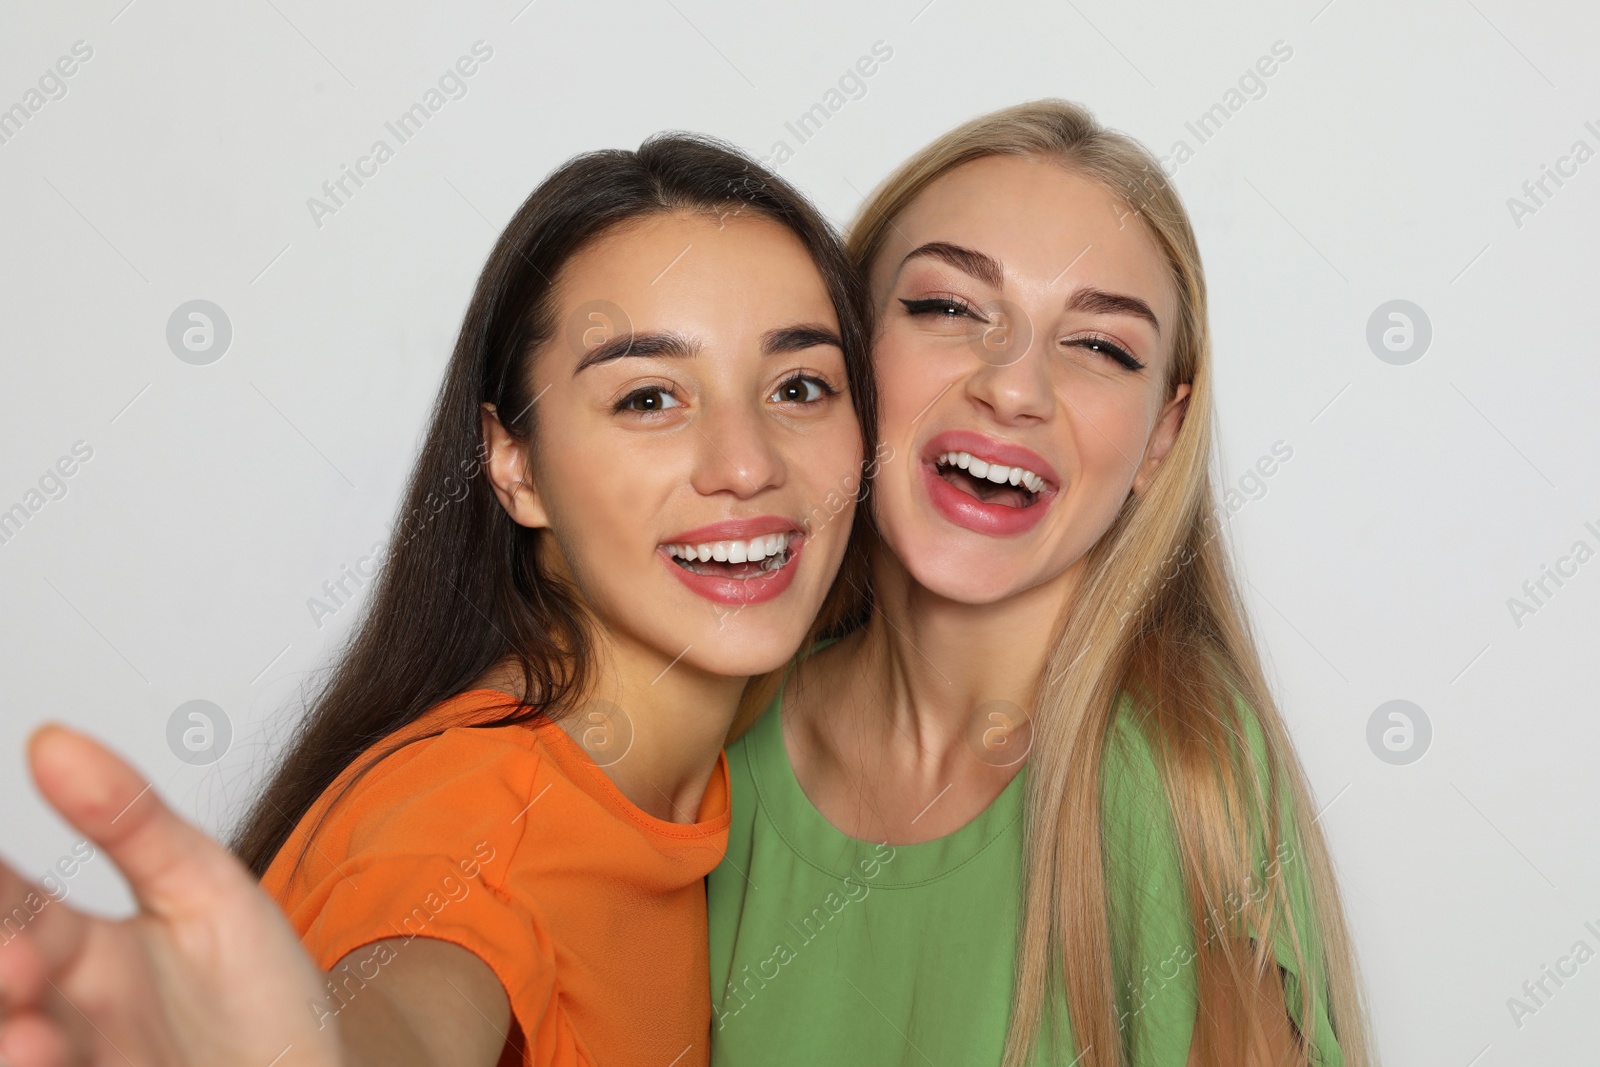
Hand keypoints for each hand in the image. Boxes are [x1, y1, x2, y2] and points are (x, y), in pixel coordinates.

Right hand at [0, 724, 343, 1066]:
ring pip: (12, 1044)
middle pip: (1, 978)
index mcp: (76, 949)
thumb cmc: (255, 996)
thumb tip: (51, 739)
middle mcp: (61, 1012)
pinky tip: (50, 1056)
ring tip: (33, 1033)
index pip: (6, 902)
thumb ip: (131, 820)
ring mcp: (81, 1063)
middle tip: (21, 958)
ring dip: (9, 1042)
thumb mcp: (204, 888)